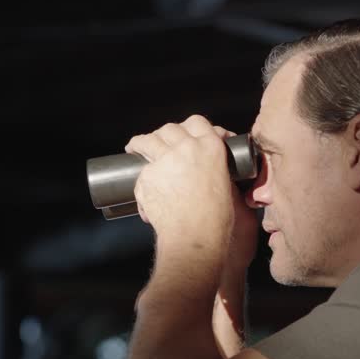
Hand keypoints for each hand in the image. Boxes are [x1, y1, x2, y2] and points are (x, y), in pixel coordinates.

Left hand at [125, 115, 235, 261]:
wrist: (195, 236)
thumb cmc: (214, 219)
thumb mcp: (224, 185)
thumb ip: (212, 169)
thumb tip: (201, 169)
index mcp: (211, 148)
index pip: (197, 122)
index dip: (188, 126)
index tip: (183, 131)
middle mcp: (187, 148)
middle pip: (170, 128)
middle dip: (163, 134)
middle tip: (159, 141)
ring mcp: (164, 160)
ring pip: (148, 140)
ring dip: (141, 142)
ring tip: (135, 147)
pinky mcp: (147, 175)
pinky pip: (141, 173)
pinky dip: (141, 180)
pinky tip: (143, 187)